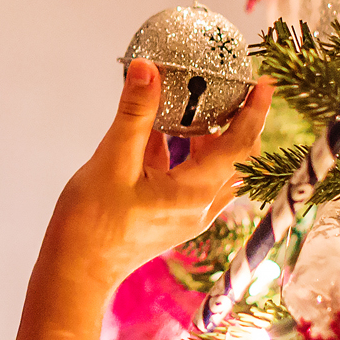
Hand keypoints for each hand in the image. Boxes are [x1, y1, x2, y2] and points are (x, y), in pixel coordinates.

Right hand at [49, 59, 271, 279]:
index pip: (239, 147)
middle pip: (236, 159)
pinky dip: (186, 150)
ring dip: (211, 135)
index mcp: (193, 193)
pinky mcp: (171, 214)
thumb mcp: (112, 161)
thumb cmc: (91, 225)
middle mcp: (199, 205)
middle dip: (238, 122)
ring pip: (215, 168)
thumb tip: (147, 69)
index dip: (254, 112)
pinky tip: (162, 129)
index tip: (264, 83)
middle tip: (231, 89)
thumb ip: (134, 113)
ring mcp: (187, 213)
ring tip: (196, 102)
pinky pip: (192, 176)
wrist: (75, 271)